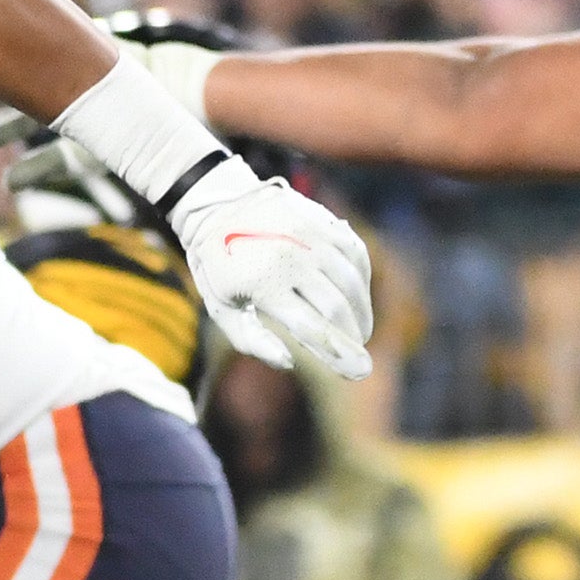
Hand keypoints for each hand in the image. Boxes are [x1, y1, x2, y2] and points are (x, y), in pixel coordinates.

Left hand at [168, 156, 372, 377]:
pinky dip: (362, 281)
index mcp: (262, 283)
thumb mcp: (221, 307)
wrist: (218, 206)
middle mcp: (291, 257)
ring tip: (360, 332)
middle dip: (352, 337)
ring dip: (362, 311)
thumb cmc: (218, 266)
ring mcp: (310, 235)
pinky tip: (358, 298)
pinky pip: (355, 254)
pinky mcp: (323, 220)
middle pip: (337, 307)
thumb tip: (289, 361)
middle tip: (358, 358)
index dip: (337, 355)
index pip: (310, 328)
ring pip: (351, 281)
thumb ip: (251, 340)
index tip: (356, 373)